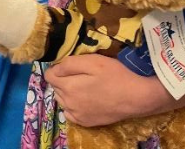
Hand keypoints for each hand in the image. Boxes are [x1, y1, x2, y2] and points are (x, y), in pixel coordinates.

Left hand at [44, 54, 166, 126]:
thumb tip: (55, 68)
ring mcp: (77, 115)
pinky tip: (85, 98)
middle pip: (56, 87)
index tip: (69, 64)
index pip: (49, 76)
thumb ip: (70, 64)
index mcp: (68, 87)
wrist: (135, 97)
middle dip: (63, 78)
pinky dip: (73, 105)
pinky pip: (70, 112)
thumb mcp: (93, 61)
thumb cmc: (115, 75)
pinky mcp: (85, 122)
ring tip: (83, 84)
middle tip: (80, 72)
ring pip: (62, 100)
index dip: (57, 67)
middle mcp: (69, 104)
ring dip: (67, 91)